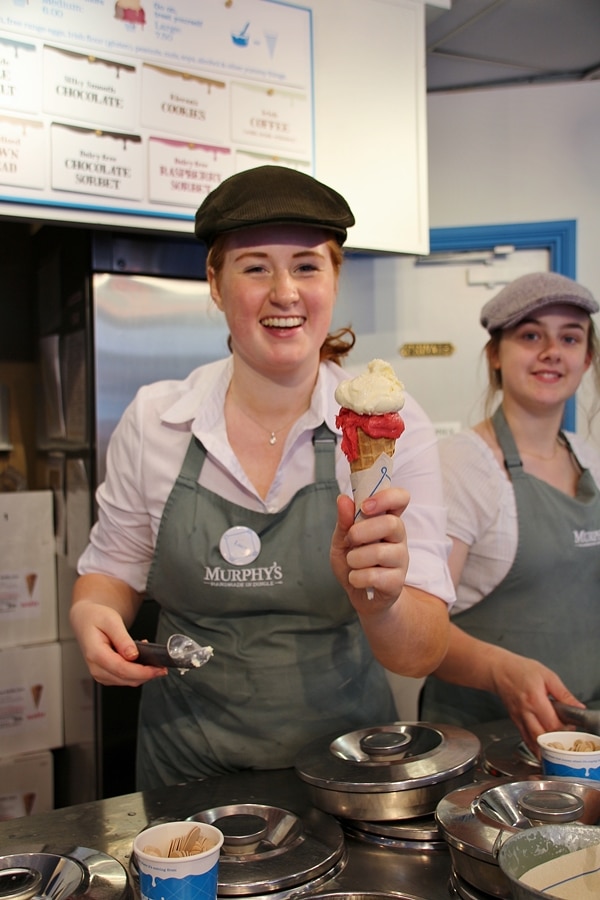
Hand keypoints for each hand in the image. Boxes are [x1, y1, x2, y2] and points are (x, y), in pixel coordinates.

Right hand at [70, 594, 166, 686]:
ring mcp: (99, 673)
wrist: (86, 620)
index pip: (122, 669)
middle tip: (163, 666)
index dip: (142, 671)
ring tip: (152, 659)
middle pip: (126, 678)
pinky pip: (124, 678)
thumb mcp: (111, 620)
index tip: (158, 669)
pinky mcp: (105, 674)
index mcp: (96, 653)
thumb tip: (133, 655)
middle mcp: (96, 667)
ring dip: (142, 674)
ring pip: (127, 681)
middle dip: (147, 675)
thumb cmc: (97, 618)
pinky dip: (136, 672)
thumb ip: (123, 639)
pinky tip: (141, 660)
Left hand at [330, 486, 409, 612]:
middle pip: (391, 524)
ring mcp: (401, 559)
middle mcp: (399, 537)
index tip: (365, 506)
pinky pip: (375, 576)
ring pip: (380, 552)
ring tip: (352, 563)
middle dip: (361, 532)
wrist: (359, 594)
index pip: (401, 498)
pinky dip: (357, 578)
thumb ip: (344, 521)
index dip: (386, 497)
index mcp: (387, 519)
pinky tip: (357, 579)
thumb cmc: (354, 562)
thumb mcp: (343, 539)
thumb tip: (343, 499)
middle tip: (350, 540)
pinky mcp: (397, 582)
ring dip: (355, 558)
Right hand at [491, 653, 584, 754]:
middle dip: (557, 740)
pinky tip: (542, 751)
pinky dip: (534, 747)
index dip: (565, 729)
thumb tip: (578, 707)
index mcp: (535, 700)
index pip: (553, 724)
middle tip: (565, 736)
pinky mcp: (515, 721)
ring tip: (556, 748)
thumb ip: (564, 694)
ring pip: (533, 742)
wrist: (500, 671)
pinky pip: (525, 739)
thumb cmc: (521, 670)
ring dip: (545, 748)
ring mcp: (519, 718)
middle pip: (543, 736)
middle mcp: (525, 712)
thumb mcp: (547, 676)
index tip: (571, 725)